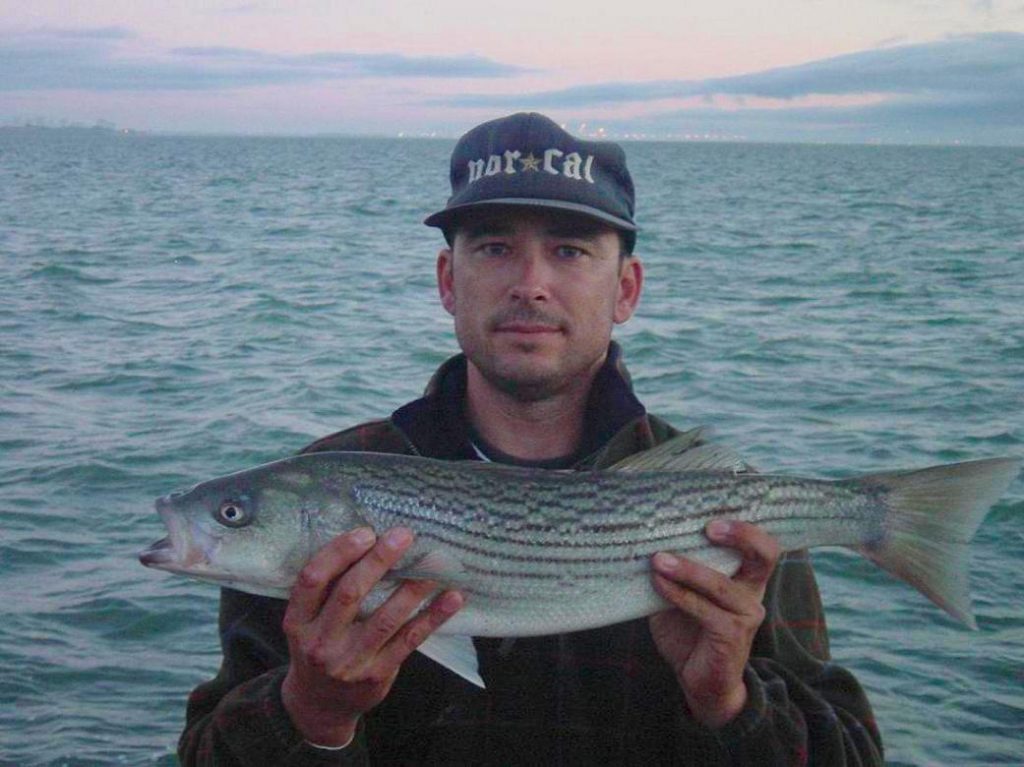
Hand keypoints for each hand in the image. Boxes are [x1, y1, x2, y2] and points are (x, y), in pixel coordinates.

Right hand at [280, 526, 463, 745]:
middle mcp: (320, 642)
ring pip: (385, 618)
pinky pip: (409, 640)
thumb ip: (327, 590)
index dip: (338, 553)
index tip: (365, 533)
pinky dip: (432, 617)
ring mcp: (349, 661)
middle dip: (378, 561)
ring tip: (435, 562)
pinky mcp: (377, 674)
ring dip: (413, 587)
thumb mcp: (307, 622)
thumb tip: (371, 541)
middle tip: (403, 536)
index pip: (312, 580)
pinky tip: (451, 598)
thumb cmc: (318, 646)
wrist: (320, 706)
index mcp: (298, 621)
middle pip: (350, 594)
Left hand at [648, 520, 779, 728]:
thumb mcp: (680, 593)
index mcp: (744, 577)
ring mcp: (746, 614)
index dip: (747, 528)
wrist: (698, 680)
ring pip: (719, 583)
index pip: (762, 545)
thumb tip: (645, 540)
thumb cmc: (688, 630)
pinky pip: (703, 609)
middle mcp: (752, 592)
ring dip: (687, 569)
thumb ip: (675, 570)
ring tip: (658, 560)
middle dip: (741, 535)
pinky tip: (658, 583)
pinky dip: (678, 594)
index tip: (714, 518)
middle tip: (708, 527)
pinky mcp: (732, 634)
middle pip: (764, 555)